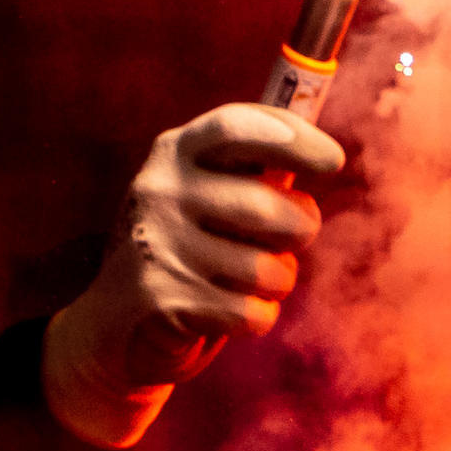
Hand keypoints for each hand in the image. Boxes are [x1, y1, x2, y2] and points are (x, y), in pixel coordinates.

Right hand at [42, 103, 344, 447]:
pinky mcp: (162, 298)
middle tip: (293, 236)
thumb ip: (259, 172)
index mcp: (175, 152)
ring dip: (278, 281)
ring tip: (249, 279)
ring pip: (268, 269)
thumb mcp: (213, 196)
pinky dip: (257, 317)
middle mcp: (159, 190)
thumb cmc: (192, 247)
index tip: (334, 160)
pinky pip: (252, 312)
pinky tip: (226, 312)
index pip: (236, 127)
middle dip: (301, 229)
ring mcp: (156, 243)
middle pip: (270, 207)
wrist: (117, 323)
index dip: (293, 138)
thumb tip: (325, 152)